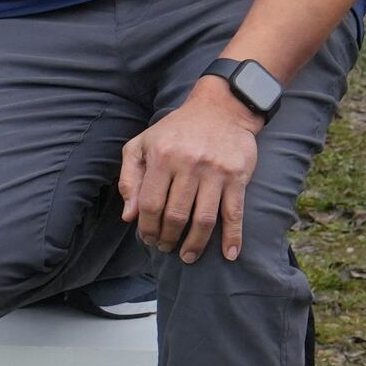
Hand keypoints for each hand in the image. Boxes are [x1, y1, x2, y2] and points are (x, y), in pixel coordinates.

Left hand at [116, 80, 263, 264]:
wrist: (220, 109)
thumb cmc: (175, 130)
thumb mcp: (142, 144)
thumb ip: (130, 178)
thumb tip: (128, 216)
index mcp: (160, 156)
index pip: (149, 203)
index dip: (146, 226)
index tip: (147, 239)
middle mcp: (187, 164)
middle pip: (175, 214)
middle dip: (168, 238)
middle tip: (166, 248)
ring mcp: (214, 172)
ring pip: (203, 219)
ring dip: (195, 244)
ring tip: (187, 256)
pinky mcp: (238, 177)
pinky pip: (234, 212)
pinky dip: (233, 237)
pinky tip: (230, 255)